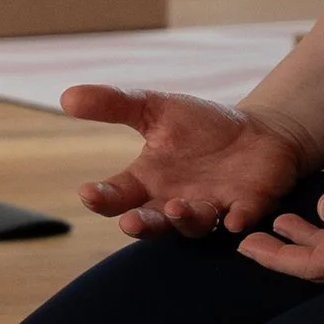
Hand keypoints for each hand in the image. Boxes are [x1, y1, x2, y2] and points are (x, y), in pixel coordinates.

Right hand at [63, 83, 314, 238]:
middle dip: (140, 225)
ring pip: (192, 226)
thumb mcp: (156, 109)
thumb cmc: (201, 126)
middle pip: (151, 224)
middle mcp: (174, 203)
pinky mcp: (247, 207)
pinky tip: (234, 219)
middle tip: (129, 221)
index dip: (102, 199)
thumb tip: (66, 97)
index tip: (87, 193)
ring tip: (176, 207)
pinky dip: (237, 222)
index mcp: (148, 181)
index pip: (117, 197)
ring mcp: (211, 208)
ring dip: (183, 220)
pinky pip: (241, 221)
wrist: (257, 132)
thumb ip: (115, 104)